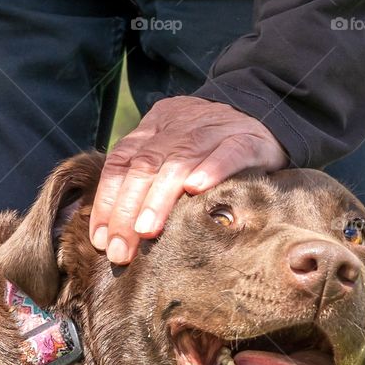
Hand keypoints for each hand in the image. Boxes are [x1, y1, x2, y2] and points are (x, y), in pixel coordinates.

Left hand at [89, 96, 287, 263]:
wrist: (263, 116)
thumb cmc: (209, 152)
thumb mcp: (171, 156)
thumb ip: (144, 182)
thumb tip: (110, 234)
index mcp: (154, 128)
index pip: (121, 163)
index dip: (107, 201)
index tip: (100, 239)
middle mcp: (179, 126)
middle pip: (145, 165)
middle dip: (127, 209)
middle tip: (120, 248)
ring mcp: (213, 129)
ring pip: (180, 161)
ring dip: (160, 198)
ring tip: (147, 230)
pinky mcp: (247, 138)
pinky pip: (228, 152)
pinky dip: (211, 169)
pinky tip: (196, 190)